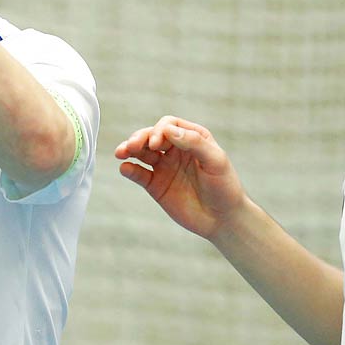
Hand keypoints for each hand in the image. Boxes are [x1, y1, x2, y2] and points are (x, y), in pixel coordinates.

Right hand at [114, 116, 250, 240]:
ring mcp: (164, 167)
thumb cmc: (225, 186)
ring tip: (120, 152)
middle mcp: (175, 150)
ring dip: (129, 150)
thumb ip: (194, 143)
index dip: (160, 131)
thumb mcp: (216, 161)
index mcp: (192, 138)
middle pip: (151, 136)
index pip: (169, 126)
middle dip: (140, 138)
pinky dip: (130, 170)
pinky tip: (125, 168)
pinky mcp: (156, 185)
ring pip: (142, 153)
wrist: (222, 219)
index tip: (158, 144)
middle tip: (132, 146)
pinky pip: (139, 174)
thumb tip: (169, 131)